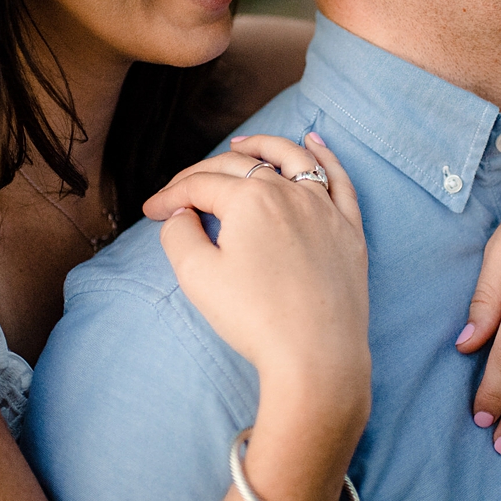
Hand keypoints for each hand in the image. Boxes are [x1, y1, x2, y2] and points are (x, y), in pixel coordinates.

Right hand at [144, 133, 369, 406]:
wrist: (316, 357)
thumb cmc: (255, 318)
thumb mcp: (197, 276)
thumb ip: (178, 234)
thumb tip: (182, 213)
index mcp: (250, 198)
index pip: (200, 185)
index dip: (170, 196)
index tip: (152, 212)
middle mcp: (290, 192)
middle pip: (239, 167)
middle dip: (203, 174)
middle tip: (181, 191)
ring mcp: (324, 208)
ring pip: (292, 159)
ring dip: (263, 145)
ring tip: (242, 144)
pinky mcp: (349, 229)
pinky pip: (338, 180)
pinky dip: (324, 156)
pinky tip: (314, 143)